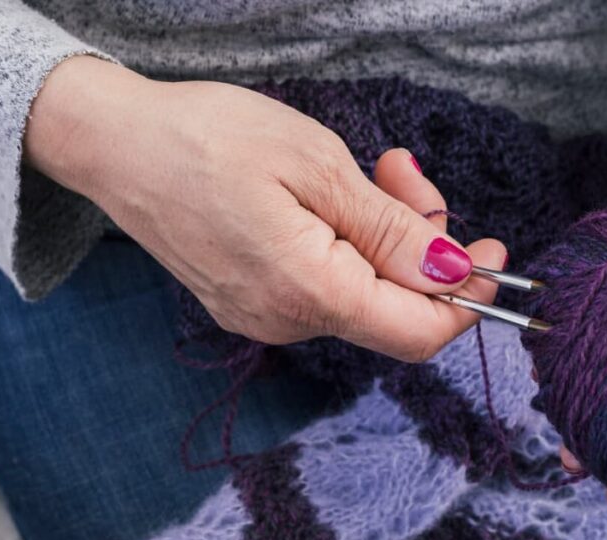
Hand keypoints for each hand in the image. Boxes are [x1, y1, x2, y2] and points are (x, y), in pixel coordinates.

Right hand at [24, 56, 505, 361]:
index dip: (469, 300)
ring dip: (386, 234)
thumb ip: (393, 233)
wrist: (114, 143)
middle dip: (423, 243)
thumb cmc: (210, 139)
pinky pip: (327, 283)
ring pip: (363, 291)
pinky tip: (335, 195)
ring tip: (374, 168)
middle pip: (395, 307)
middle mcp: (287, 321)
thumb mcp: (319, 168)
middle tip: (406, 171)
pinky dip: (349, 243)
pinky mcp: (251, 299)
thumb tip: (453, 277)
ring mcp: (265, 315)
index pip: (419, 333)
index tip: (492, 251)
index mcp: (308, 292)